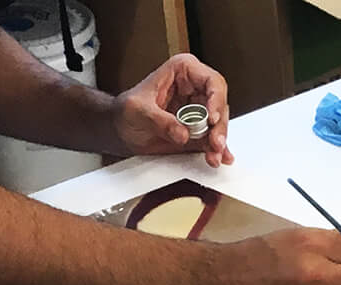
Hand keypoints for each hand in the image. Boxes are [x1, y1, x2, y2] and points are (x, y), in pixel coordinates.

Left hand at [111, 54, 233, 166]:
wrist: (121, 130)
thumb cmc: (125, 111)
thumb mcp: (137, 110)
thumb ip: (159, 120)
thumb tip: (182, 133)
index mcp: (182, 71)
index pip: (211, 81)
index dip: (216, 99)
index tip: (212, 118)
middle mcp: (194, 89)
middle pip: (220, 105)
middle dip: (219, 127)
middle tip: (215, 143)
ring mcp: (199, 111)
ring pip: (219, 125)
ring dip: (219, 142)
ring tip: (213, 156)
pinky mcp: (199, 131)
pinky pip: (213, 140)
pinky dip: (216, 151)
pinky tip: (217, 158)